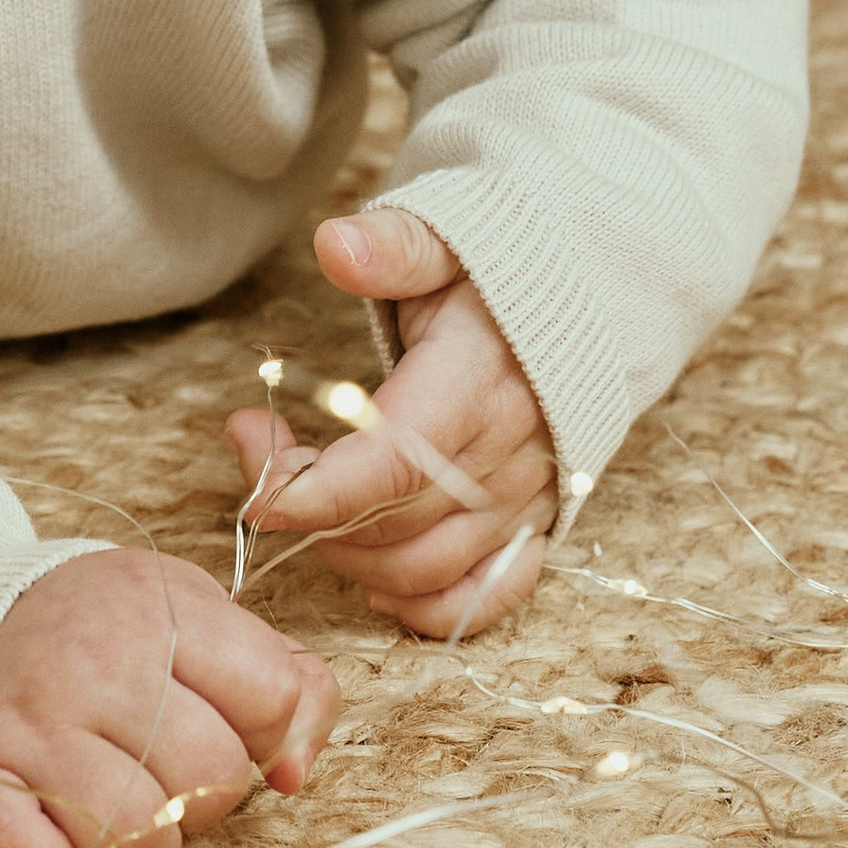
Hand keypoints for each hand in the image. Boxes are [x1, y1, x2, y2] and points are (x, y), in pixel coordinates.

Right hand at [0, 549, 337, 847]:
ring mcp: (30, 726)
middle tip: (142, 760)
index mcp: (156, 604)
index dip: (254, 729)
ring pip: (144, 841)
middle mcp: (94, 660)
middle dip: (195, 791)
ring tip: (98, 797)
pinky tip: (44, 823)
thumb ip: (279, 681)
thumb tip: (294, 772)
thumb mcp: (192, 620)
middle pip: (215, 779)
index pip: (272, 696)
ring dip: (134, 842)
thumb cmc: (93, 641)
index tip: (204, 718)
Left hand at [225, 205, 556, 637]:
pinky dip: (423, 606)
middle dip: (305, 503)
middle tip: (255, 441)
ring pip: (422, 569)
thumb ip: (394, 247)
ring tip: (301, 490)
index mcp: (479, 383)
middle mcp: (507, 456)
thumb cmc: (500, 275)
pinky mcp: (535, 526)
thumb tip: (335, 245)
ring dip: (345, 551)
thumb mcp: (447, 240)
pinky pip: (484, 598)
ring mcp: (525, 501)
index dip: (316, 490)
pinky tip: (371, 579)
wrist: (594, 302)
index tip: (252, 480)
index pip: (394, 462)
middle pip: (392, 524)